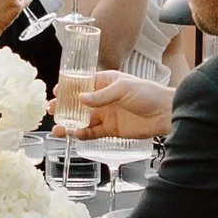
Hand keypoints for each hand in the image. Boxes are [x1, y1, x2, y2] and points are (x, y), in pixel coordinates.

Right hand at [57, 68, 172, 138]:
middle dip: (64, 107)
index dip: (68, 88)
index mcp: (106, 82)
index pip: (82, 83)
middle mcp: (104, 98)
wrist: (165, 113)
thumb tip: (81, 98)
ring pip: (83, 119)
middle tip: (51, 110)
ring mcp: (106, 114)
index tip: (56, 91)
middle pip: (79, 103)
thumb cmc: (148, 93)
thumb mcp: (123, 88)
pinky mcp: (111, 129)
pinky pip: (92, 132)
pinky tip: (74, 135)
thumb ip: (101, 95)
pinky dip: (82, 134)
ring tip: (57, 128)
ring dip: (70, 123)